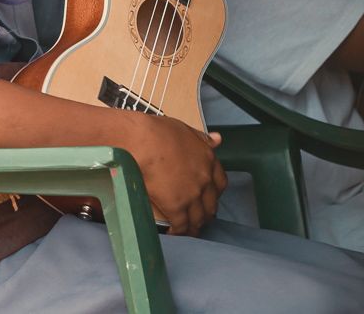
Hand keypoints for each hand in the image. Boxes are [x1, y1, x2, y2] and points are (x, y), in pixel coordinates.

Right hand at [124, 113, 226, 236]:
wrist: (143, 142)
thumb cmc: (159, 131)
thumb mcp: (185, 129)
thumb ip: (202, 138)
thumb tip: (217, 139)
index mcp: (208, 160)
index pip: (220, 183)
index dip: (215, 192)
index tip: (209, 196)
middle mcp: (205, 180)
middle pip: (211, 204)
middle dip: (206, 212)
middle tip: (199, 217)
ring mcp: (192, 195)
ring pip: (198, 218)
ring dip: (195, 226)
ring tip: (188, 231)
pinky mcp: (177, 207)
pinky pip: (182, 225)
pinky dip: (179, 232)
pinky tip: (174, 234)